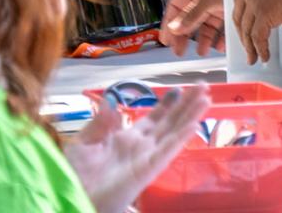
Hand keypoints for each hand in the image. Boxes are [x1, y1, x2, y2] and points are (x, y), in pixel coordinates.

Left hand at [65, 84, 211, 212]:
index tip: (180, 89)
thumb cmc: (76, 175)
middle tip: (203, 86)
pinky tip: (194, 124)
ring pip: (173, 133)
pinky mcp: (146, 170)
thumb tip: (113, 102)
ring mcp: (146, 158)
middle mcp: (141, 147)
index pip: (153, 118)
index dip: (167, 104)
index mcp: (126, 139)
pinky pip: (166, 151)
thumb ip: (100, 124)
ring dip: (190, 116)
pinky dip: (181, 138)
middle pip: (169, 122)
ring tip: (206, 98)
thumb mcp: (84, 143)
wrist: (74, 196)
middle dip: (186, 105)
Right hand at [160, 0, 225, 56]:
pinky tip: (219, 47)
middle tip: (179, 50)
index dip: (169, 23)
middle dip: (184, 35)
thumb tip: (174, 28)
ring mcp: (214, 4)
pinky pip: (219, 28)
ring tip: (202, 52)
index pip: (175, 5)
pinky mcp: (226, 11)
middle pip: (188, 18)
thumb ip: (191, 14)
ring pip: (204, 25)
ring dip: (202, 39)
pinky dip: (219, 39)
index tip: (166, 39)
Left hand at [233, 0, 281, 64]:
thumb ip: (280, 4)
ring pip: (246, 29)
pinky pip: (258, 37)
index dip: (242, 18)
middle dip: (242, 35)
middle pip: (239, 17)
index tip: (245, 29)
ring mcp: (253, 1)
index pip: (239, 2)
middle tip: (247, 47)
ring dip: (249, 46)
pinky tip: (264, 56)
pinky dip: (261, 49)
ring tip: (254, 58)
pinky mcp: (263, 14)